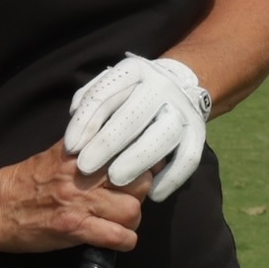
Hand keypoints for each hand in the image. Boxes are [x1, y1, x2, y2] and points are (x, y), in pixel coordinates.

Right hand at [0, 145, 145, 255]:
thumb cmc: (22, 183)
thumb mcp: (56, 155)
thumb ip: (86, 148)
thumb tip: (118, 144)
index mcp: (80, 151)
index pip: (128, 149)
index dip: (139, 162)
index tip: (140, 170)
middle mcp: (81, 172)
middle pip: (138, 178)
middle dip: (139, 192)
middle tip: (127, 200)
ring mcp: (77, 200)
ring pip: (132, 209)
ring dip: (132, 220)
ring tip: (120, 222)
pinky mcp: (72, 227)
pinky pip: (116, 236)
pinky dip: (124, 242)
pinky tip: (116, 241)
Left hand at [64, 51, 209, 198]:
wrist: (181, 85)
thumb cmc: (131, 93)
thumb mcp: (110, 85)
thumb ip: (90, 99)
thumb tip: (74, 115)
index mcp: (134, 72)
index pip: (105, 95)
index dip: (86, 121)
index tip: (70, 147)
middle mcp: (161, 87)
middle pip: (133, 115)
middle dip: (107, 143)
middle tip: (85, 168)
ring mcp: (182, 110)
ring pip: (163, 134)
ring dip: (139, 158)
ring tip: (116, 179)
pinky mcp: (198, 132)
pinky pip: (189, 157)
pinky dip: (173, 177)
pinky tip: (154, 194)